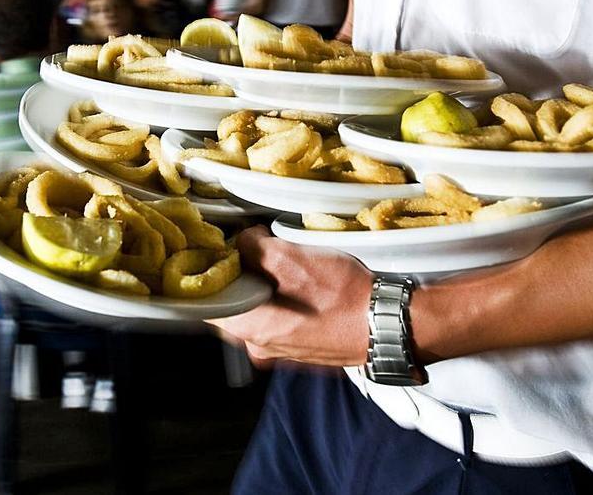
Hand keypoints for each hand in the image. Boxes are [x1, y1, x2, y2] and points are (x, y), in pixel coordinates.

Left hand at [207, 226, 373, 366]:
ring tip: (279, 262)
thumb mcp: (291, 258)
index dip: (207, 271)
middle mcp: (259, 346)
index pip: (205, 301)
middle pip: (230, 304)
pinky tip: (298, 281)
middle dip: (237, 275)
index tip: (214, 249)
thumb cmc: (341, 294)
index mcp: (250, 328)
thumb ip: (253, 248)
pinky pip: (277, 318)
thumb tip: (242, 242)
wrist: (388, 323)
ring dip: (260, 285)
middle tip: (250, 247)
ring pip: (255, 310)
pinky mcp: (300, 346)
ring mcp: (280, 350)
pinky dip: (279, 298)